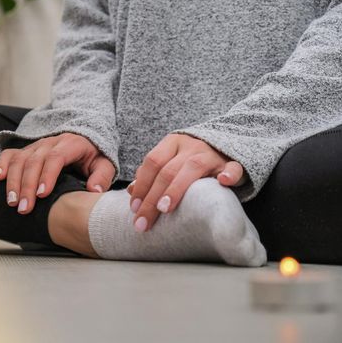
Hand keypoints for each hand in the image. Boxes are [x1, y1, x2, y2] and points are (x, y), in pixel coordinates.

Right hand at [0, 133, 114, 213]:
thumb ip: (101, 177)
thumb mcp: (105, 164)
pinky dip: (2, 164)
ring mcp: (37, 145)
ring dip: (14, 181)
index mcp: (71, 144)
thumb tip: (94, 191)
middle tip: (24, 208)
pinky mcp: (27, 149)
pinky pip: (11, 153)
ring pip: (20, 159)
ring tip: (12, 201)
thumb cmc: (94, 157)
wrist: (86, 141)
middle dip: (27, 186)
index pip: (56, 158)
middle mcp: (51, 142)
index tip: (42, 195)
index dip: (47, 175)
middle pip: (34, 161)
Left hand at [127, 134, 245, 231]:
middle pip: (167, 170)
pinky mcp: (233, 163)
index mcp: (173, 143)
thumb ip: (152, 174)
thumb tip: (130, 191)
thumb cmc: (190, 161)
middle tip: (142, 221)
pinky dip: (229, 174)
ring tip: (164, 209)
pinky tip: (223, 182)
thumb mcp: (170, 161)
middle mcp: (191, 146)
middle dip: (151, 198)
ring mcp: (212, 153)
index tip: (133, 209)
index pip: (152, 162)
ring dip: (176, 189)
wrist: (225, 148)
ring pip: (192, 168)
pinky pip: (233, 167)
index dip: (141, 186)